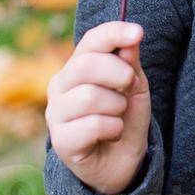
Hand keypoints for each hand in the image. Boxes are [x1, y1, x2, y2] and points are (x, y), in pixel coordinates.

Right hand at [45, 20, 152, 194]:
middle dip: (119, 74)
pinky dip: (113, 128)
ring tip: (119, 115)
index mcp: (76, 67)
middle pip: (85, 65)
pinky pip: (92, 125)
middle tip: (130, 88)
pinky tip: (112, 134)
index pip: (90, 41)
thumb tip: (133, 35)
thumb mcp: (134, 86)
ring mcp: (56, 114)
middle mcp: (59, 87)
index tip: (138, 32)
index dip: (113, 33)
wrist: (122, 162)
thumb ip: (130, 61)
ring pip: (89, 96)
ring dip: (117, 106)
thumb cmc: (124, 117)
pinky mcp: (60, 141)